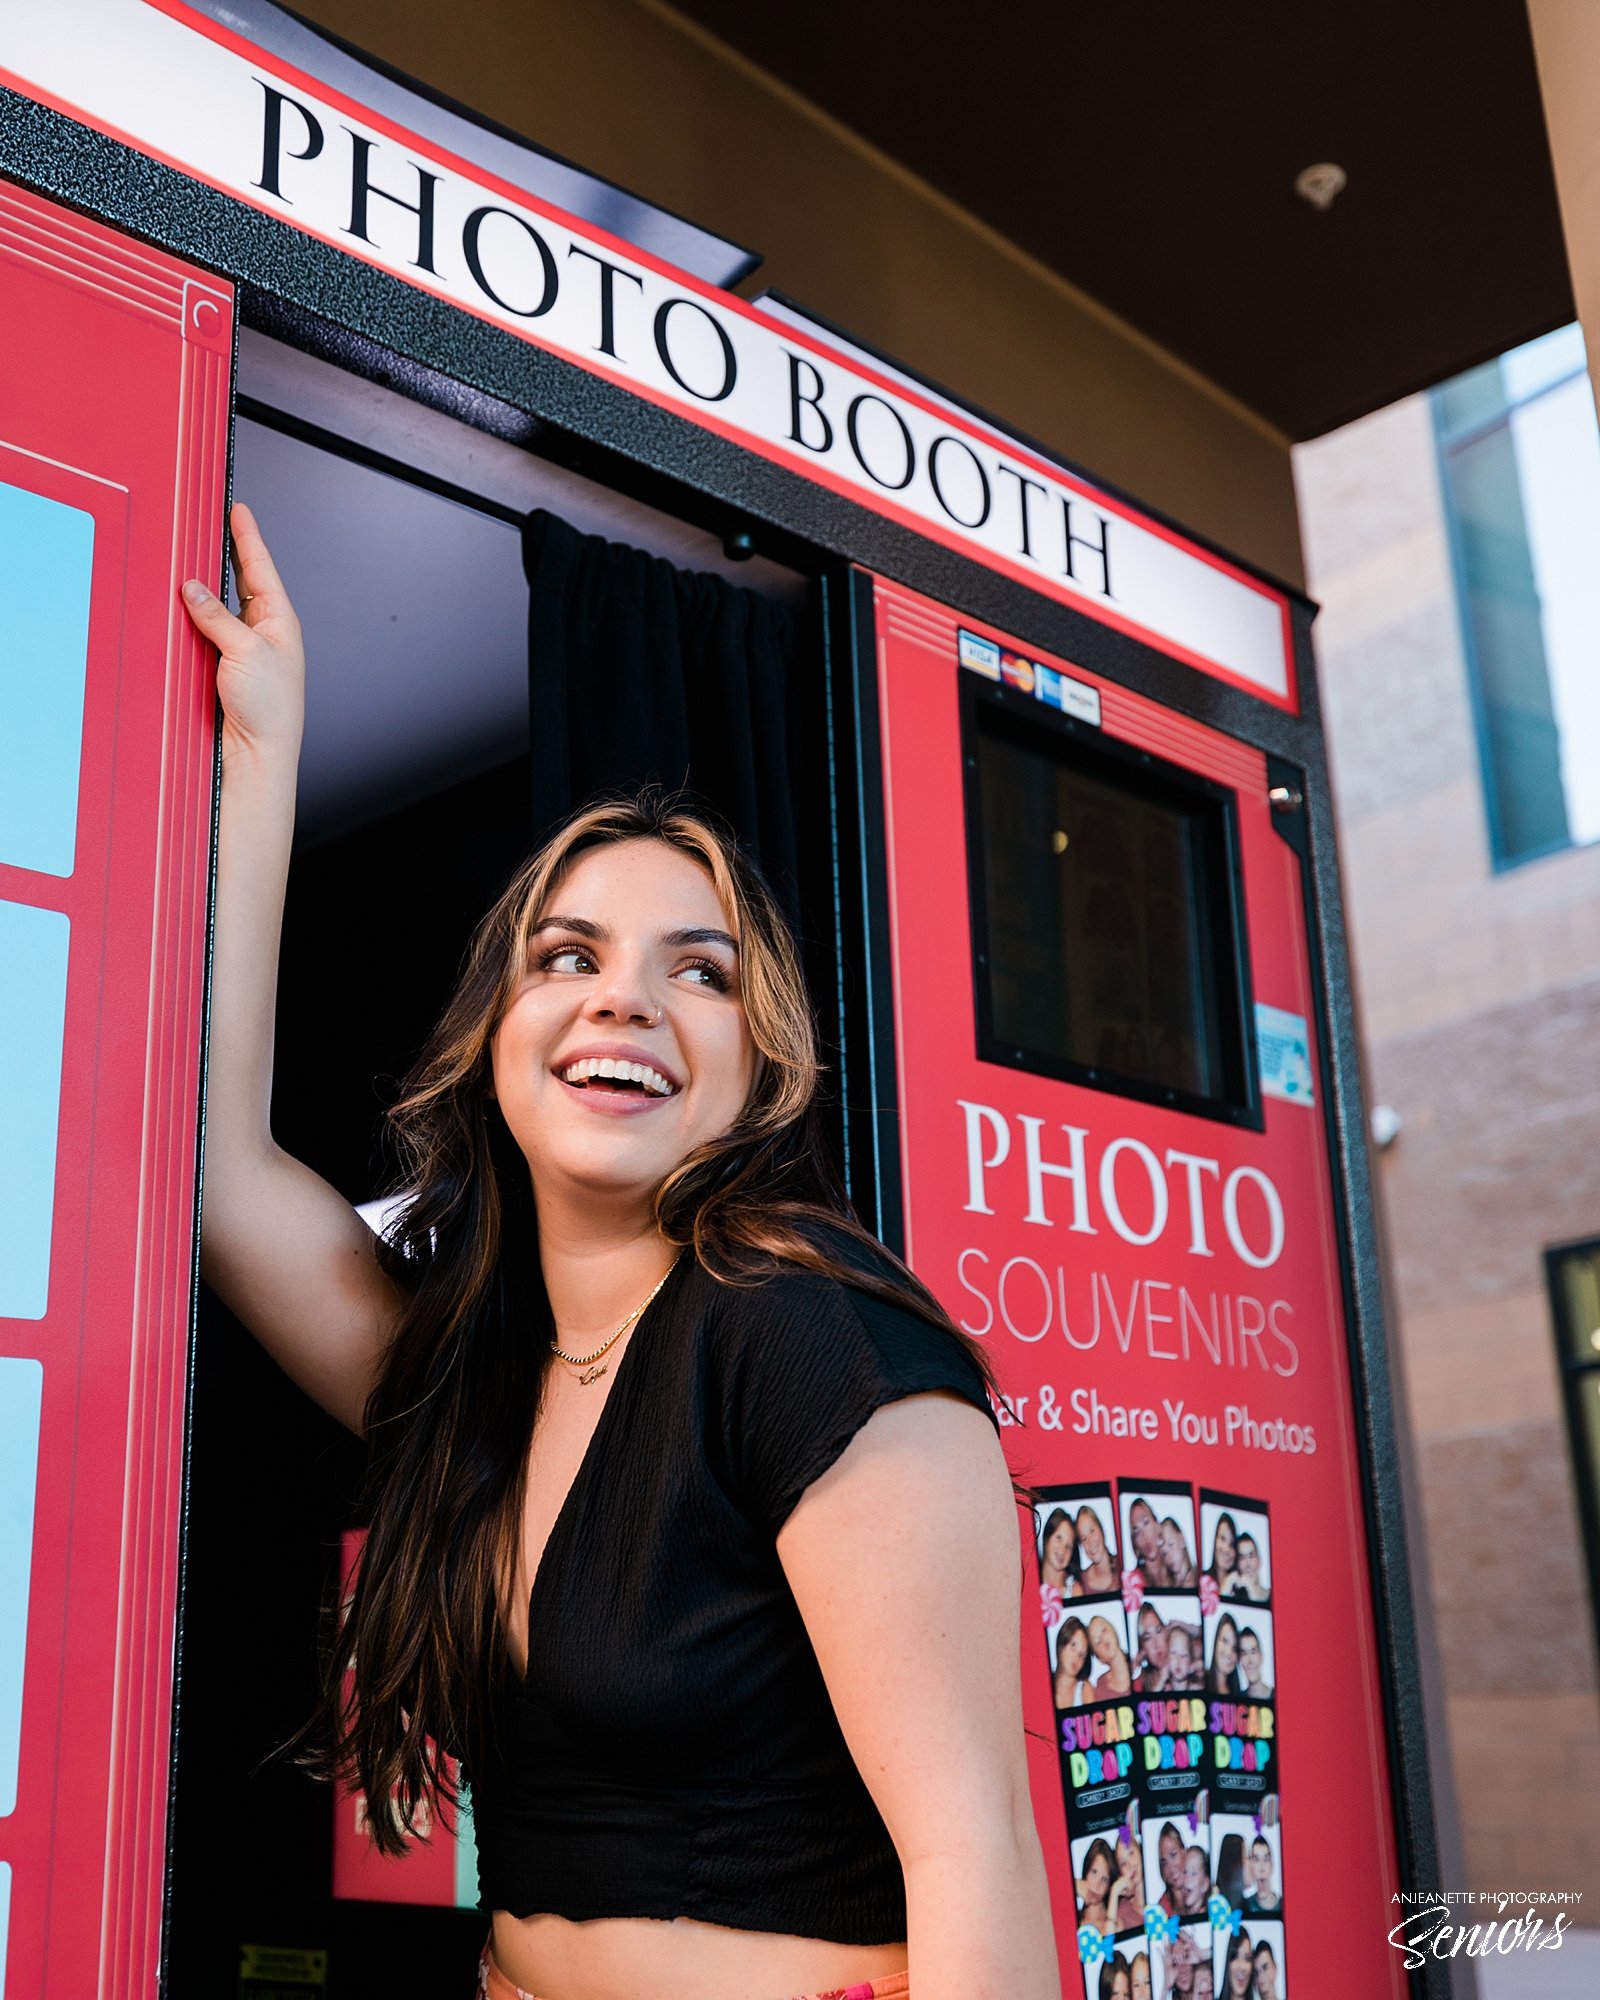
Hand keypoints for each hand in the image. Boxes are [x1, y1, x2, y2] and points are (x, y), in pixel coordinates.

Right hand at [182, 501, 303, 764]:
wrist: (258, 755)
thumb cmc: (269, 710)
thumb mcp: (246, 652)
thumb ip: (218, 617)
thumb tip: (192, 588)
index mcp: (280, 622)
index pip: (260, 568)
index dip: (247, 537)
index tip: (238, 509)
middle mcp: (262, 632)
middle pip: (237, 582)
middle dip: (222, 555)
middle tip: (206, 525)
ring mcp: (241, 649)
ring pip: (216, 607)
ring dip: (201, 588)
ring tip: (185, 560)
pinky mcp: (221, 667)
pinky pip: (202, 632)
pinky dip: (190, 618)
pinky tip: (177, 607)